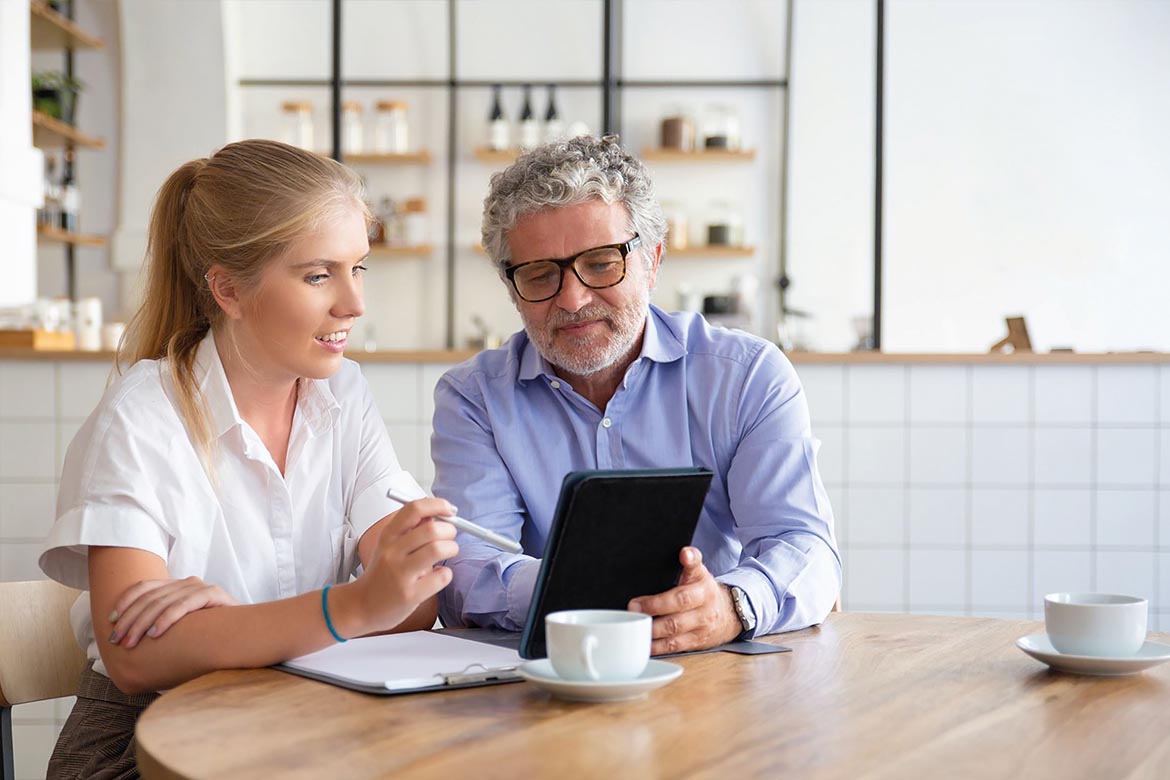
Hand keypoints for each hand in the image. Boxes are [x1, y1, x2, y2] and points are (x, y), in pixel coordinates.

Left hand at [107, 577, 238, 648]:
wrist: (247, 631)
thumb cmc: (210, 634)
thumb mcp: (181, 626)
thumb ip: (161, 622)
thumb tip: (126, 634)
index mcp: (177, 586)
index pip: (144, 587)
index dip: (125, 602)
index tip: (110, 621)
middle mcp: (187, 582)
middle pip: (150, 597)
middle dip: (130, 620)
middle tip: (118, 640)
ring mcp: (201, 587)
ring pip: (163, 602)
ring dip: (142, 623)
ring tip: (131, 642)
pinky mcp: (213, 594)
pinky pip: (184, 605)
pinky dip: (167, 619)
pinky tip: (155, 634)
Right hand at [345, 497, 459, 634]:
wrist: (360, 606)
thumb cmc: (381, 574)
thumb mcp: (389, 546)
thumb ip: (411, 530)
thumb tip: (438, 514)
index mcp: (388, 536)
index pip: (414, 509)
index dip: (437, 505)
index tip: (450, 510)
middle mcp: (392, 552)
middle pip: (431, 529)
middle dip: (450, 530)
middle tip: (450, 537)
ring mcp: (400, 574)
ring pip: (437, 549)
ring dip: (452, 548)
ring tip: (448, 553)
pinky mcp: (410, 595)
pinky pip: (441, 577)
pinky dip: (446, 574)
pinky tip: (438, 576)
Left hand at [628, 547, 741, 654]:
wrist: (729, 616)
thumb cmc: (704, 593)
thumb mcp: (700, 574)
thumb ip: (690, 562)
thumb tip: (684, 552)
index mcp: (702, 582)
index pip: (697, 567)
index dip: (691, 560)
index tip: (684, 555)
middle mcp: (704, 602)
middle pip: (680, 602)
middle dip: (654, 605)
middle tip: (633, 606)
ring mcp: (700, 625)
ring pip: (674, 628)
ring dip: (652, 629)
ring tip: (635, 625)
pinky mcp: (695, 642)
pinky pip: (673, 646)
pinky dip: (656, 646)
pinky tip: (644, 643)